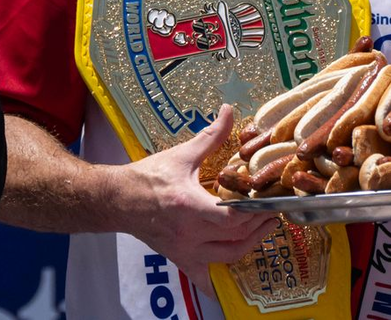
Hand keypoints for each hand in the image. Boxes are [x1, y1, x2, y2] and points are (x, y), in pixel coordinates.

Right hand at [109, 109, 278, 294]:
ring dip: (250, 244)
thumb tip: (228, 111)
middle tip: (272, 211)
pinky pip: (205, 277)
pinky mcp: (181, 258)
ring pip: (229, 256)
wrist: (118, 199)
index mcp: (191, 205)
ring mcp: (186, 250)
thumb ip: (209, 136)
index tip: (269, 201)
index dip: (255, 212)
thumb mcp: (181, 154)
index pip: (232, 217)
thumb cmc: (148, 176)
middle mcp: (190, 233)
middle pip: (237, 237)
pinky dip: (220, 278)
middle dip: (258, 225)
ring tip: (262, 228)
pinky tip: (231, 273)